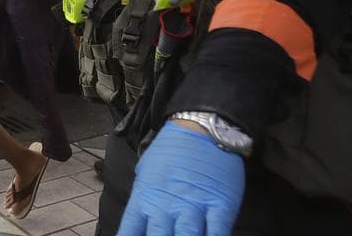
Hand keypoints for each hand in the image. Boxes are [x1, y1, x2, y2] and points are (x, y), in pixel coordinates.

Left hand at [118, 121, 244, 235]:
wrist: (200, 127)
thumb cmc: (171, 150)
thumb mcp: (147, 171)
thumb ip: (145, 197)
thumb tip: (140, 220)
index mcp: (145, 198)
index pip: (130, 231)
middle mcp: (167, 206)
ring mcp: (194, 207)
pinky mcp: (220, 206)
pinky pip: (217, 233)